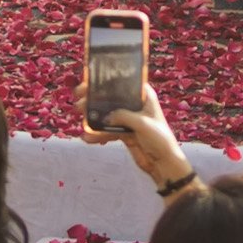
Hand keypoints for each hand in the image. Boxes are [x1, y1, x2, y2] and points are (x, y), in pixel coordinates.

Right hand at [78, 82, 192, 189]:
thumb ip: (124, 116)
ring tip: (80, 116)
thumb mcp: (143, 124)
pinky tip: (86, 137)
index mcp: (144, 96)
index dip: (108, 79)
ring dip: (93, 116)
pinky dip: (97, 134)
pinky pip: (107, 131)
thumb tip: (105, 116)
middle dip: (95, 98)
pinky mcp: (123, 133)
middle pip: (112, 97)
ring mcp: (128, 119)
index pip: (124, 83)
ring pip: (107, 114)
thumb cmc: (159, 138)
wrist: (163, 163)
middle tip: (80, 98)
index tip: (91, 80)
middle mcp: (135, 105)